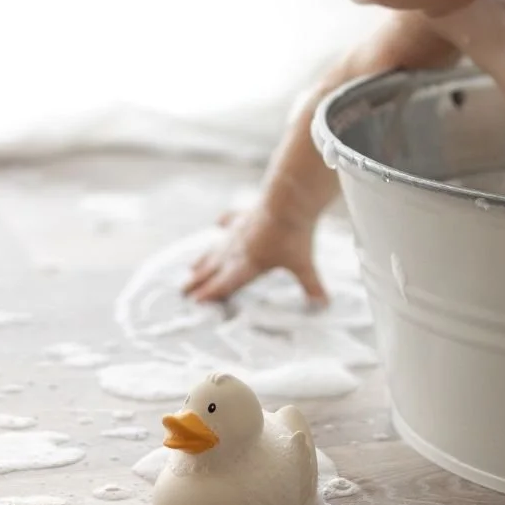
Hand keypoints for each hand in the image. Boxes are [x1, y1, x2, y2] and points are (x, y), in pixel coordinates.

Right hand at [183, 205, 325, 304]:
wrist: (289, 198)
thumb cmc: (294, 234)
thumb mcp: (303, 263)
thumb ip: (311, 285)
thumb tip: (324, 305)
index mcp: (248, 265)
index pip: (226, 284)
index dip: (210, 294)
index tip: (195, 302)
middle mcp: (238, 249)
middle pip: (214, 269)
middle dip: (198, 281)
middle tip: (181, 291)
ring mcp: (239, 231)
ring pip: (217, 248)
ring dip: (204, 259)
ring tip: (191, 268)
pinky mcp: (246, 215)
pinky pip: (232, 220)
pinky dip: (225, 222)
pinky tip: (218, 222)